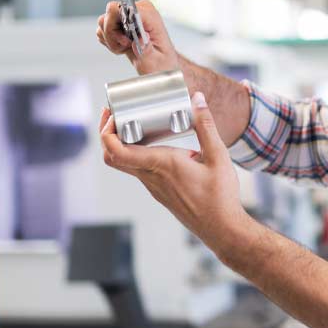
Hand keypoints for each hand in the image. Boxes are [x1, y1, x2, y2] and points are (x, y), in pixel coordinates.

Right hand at [96, 0, 180, 74]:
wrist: (160, 63)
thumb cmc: (161, 61)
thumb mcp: (157, 61)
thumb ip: (148, 51)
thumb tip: (141, 39)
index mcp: (150, 15)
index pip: (123, 9)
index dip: (119, 28)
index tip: (127, 42)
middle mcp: (138, 10)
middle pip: (110, 12)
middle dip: (112, 34)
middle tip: (125, 46)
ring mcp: (127, 15)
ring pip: (103, 21)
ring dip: (111, 39)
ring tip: (125, 48)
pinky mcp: (119, 21)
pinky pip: (102, 28)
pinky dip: (109, 41)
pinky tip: (122, 47)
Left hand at [99, 92, 251, 252]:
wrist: (221, 228)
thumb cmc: (220, 196)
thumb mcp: (218, 156)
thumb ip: (206, 125)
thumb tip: (197, 99)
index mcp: (162, 165)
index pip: (117, 151)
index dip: (106, 132)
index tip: (113, 116)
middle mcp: (151, 177)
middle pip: (112, 156)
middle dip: (107, 133)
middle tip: (115, 114)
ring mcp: (153, 186)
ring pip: (124, 164)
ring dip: (121, 143)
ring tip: (133, 123)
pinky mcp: (158, 191)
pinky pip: (138, 170)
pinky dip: (136, 154)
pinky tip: (153, 143)